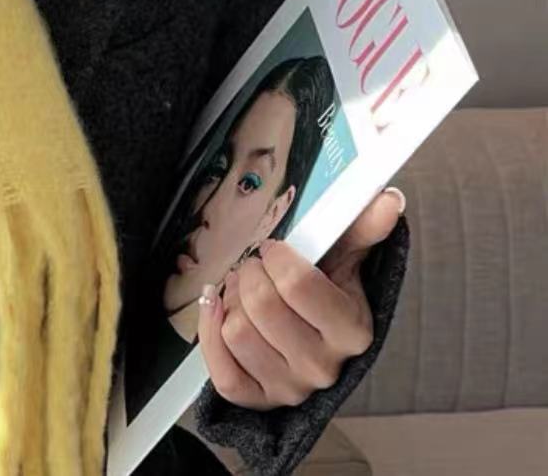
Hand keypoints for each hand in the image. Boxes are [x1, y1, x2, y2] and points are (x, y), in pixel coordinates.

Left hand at [195, 186, 404, 408]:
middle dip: (249, 274)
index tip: (275, 250)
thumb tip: (389, 199)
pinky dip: (210, 333)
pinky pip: (222, 373)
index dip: (275, 257)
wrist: (311, 338)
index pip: (297, 284)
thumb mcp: (343, 257)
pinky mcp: (260, 400)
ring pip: (237, 332)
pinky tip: (216, 309)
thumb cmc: (323, 290)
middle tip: (255, 269)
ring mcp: (292, 388)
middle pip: (261, 305)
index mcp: (352, 329)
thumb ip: (362, 227)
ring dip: (230, 302)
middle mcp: (324, 366)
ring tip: (243, 293)